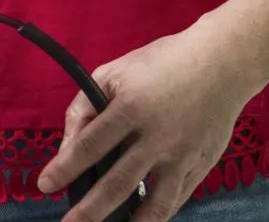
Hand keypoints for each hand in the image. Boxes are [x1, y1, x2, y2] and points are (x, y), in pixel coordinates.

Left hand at [36, 26, 261, 221]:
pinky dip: (157, 215)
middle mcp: (156, 136)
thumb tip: (67, 146)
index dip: (64, 168)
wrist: (223, 63)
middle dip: (90, 210)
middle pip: (117, 184)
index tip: (45, 185)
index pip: (90, 145)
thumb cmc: (163, 63)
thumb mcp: (115, 72)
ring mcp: (182, 155)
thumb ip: (86, 107)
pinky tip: (140, 220)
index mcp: (130, 108)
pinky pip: (177, 199)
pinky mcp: (201, 165)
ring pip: (154, 203)